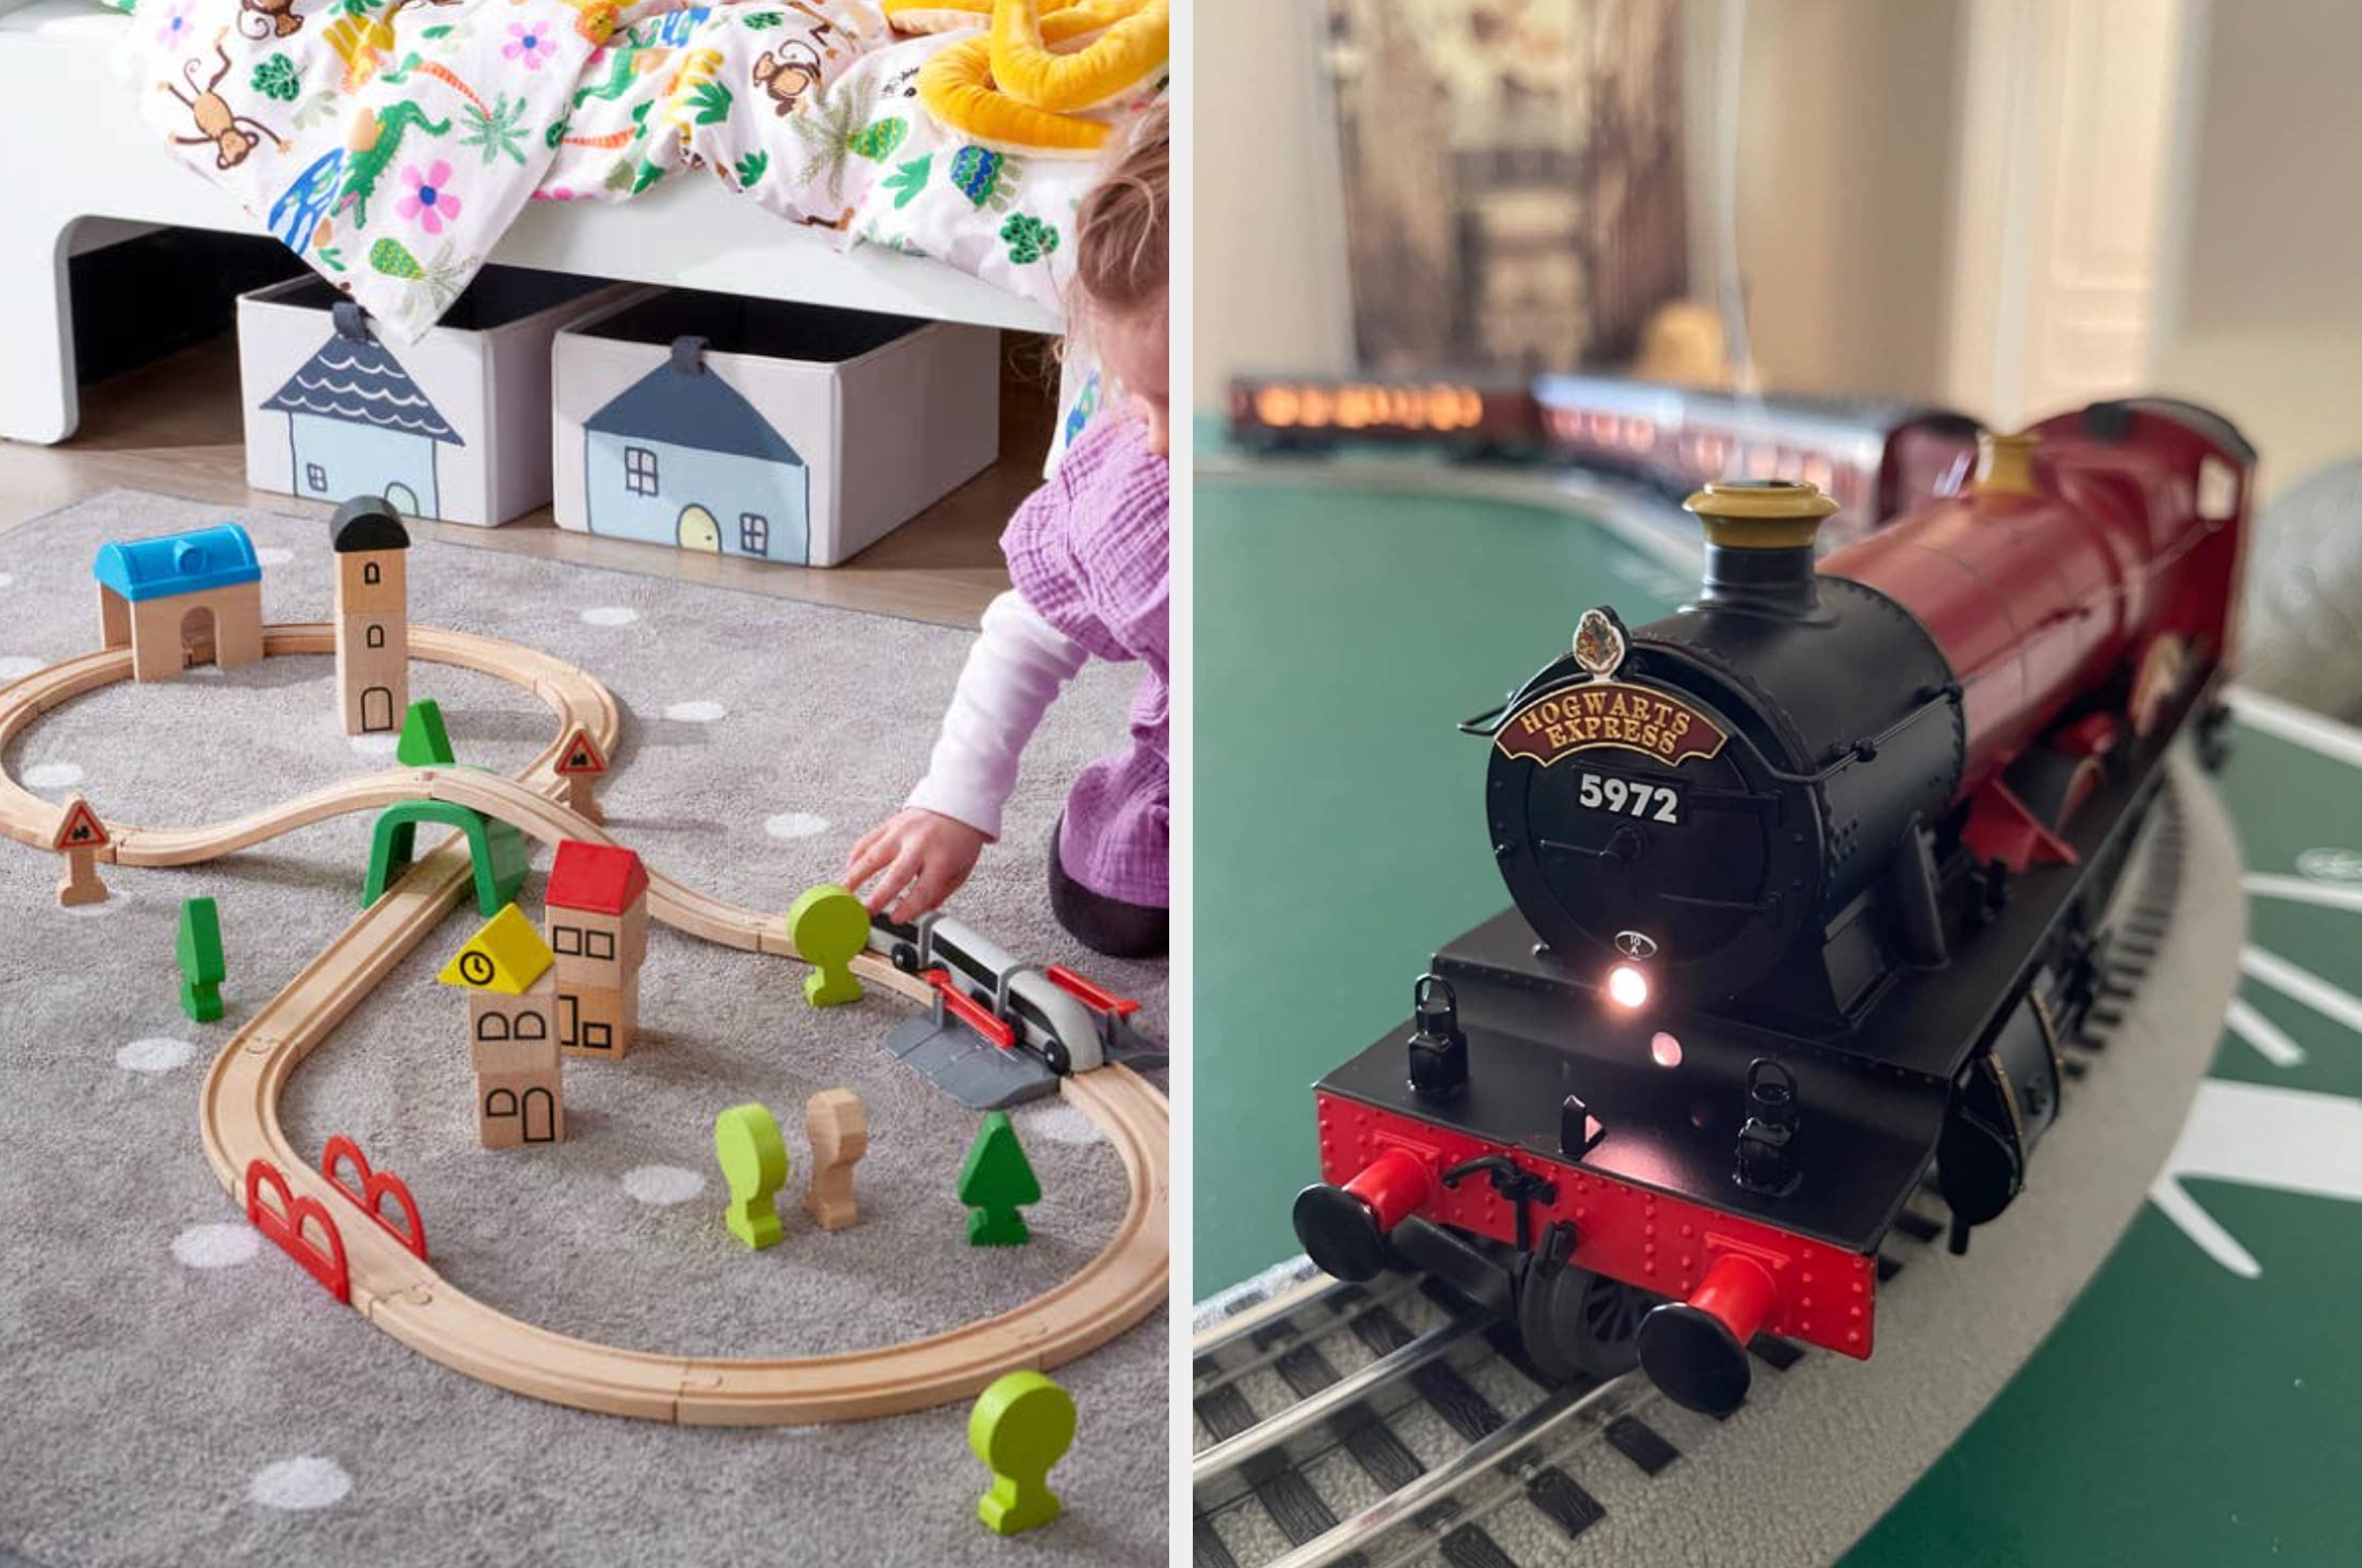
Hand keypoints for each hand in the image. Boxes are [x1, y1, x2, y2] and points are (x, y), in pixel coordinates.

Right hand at [844, 809, 987, 919]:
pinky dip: (856, 854)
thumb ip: (937, 894)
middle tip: (865, 911)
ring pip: (874, 855)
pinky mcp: (891, 823)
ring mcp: (903, 832)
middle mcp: (920, 845)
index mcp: (942, 860)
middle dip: (879, 896)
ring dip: (857, 875)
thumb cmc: (959, 840)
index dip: (908, 907)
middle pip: (896, 874)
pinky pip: (868, 839)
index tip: (895, 919)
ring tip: (845, 891)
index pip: (923, 890)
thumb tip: (917, 914)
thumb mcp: (959, 872)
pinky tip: (850, 868)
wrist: (959, 804)